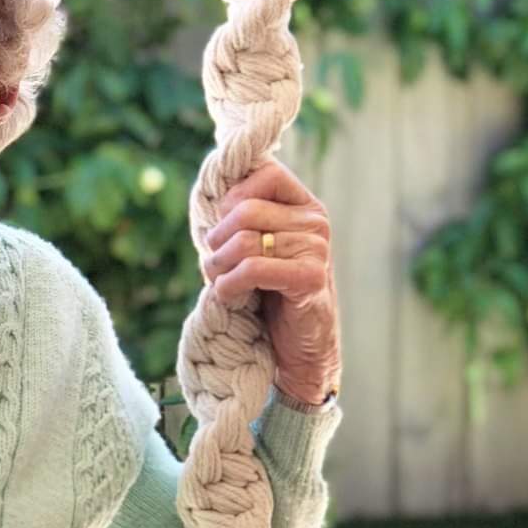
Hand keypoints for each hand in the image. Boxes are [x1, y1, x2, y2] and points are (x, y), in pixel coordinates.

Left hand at [198, 160, 340, 401]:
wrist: (299, 352)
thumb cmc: (270, 299)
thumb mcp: (254, 252)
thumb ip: (241, 223)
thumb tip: (210, 196)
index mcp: (304, 207)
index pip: (265, 174)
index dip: (232, 199)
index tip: (222, 230)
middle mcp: (315, 222)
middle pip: (246, 210)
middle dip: (217, 240)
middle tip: (213, 266)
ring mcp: (316, 249)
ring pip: (245, 241)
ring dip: (218, 266)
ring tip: (219, 283)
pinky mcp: (310, 278)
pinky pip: (253, 269)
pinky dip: (229, 284)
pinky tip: (228, 296)